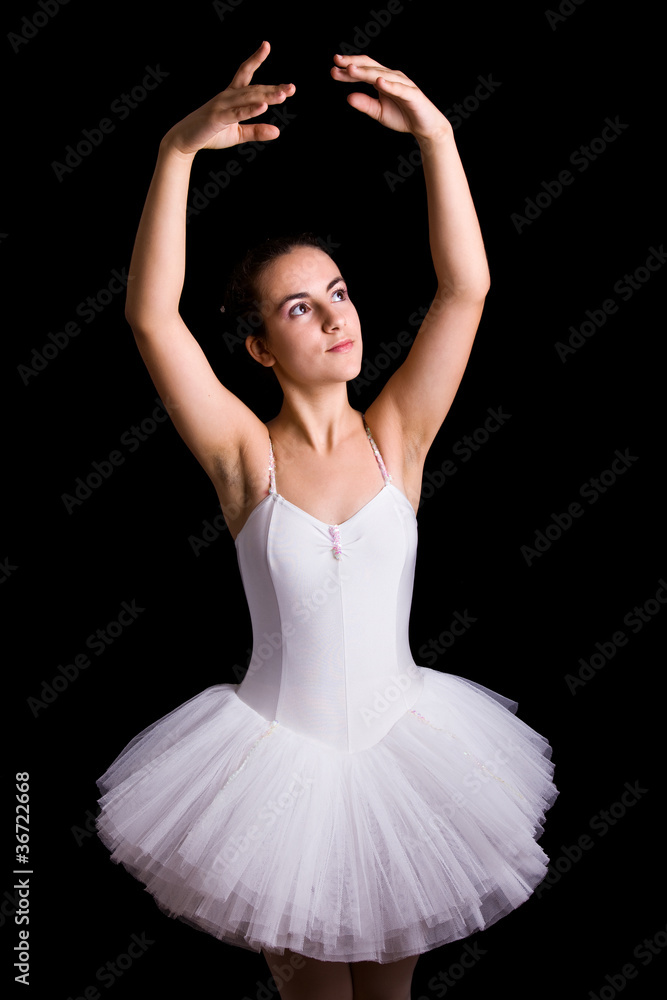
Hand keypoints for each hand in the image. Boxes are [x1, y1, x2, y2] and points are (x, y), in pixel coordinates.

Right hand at [162, 41, 294, 154]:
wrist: (185, 140)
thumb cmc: (210, 134)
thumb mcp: (237, 133)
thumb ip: (256, 131)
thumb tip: (277, 131)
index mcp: (231, 96)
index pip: (245, 74)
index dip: (255, 59)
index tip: (266, 45)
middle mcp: (227, 96)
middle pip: (253, 89)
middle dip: (273, 88)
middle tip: (292, 88)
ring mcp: (221, 106)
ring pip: (248, 98)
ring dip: (266, 96)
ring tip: (283, 95)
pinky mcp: (217, 118)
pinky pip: (237, 112)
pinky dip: (250, 109)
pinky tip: (263, 106)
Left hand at [330, 53, 449, 143]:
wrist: (426, 127)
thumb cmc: (403, 116)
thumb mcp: (379, 112)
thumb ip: (365, 104)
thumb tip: (349, 97)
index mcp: (383, 79)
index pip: (364, 69)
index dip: (349, 68)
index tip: (333, 68)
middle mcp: (392, 77)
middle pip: (370, 67)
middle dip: (353, 64)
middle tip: (336, 62)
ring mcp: (403, 84)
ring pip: (382, 75)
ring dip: (366, 72)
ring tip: (351, 70)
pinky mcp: (412, 94)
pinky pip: (399, 88)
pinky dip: (389, 85)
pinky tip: (378, 82)